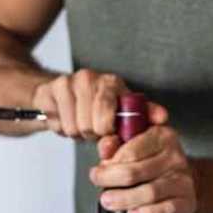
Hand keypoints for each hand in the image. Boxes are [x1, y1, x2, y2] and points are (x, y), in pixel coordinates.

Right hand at [30, 69, 167, 139]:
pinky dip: (62, 129)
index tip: (109, 131)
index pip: (108, 112)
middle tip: (93, 129)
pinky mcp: (50, 90)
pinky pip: (57, 124)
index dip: (107, 130)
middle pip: (90, 125)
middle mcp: (90, 78)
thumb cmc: (97, 107)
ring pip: (74, 127)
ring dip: (77, 133)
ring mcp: (68, 82)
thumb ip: (144, 116)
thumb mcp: (124, 111)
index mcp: (112, 83)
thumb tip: (163, 117)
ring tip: (81, 124)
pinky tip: (66, 119)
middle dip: (93, 134)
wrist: (62, 95)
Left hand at [90, 125, 195, 212]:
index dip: (111, 163)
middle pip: (136, 171)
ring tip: (108, 202)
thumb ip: (116, 146)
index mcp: (162, 136)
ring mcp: (182, 179)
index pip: (131, 150)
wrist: (182, 184)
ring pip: (149, 191)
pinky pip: (165, 209)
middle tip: (98, 185)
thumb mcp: (135, 147)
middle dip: (111, 180)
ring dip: (124, 199)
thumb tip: (105, 148)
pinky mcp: (186, 201)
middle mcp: (175, 156)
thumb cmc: (153, 164)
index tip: (98, 171)